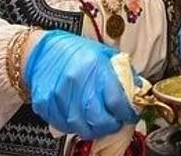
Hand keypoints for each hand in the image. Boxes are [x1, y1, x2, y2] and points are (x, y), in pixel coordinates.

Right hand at [23, 30, 138, 139]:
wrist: (43, 51)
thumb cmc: (75, 51)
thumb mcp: (104, 54)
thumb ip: (122, 73)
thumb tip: (138, 90)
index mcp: (95, 67)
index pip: (116, 101)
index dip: (127, 113)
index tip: (130, 115)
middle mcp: (76, 82)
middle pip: (99, 119)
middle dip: (111, 125)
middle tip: (115, 122)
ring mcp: (59, 94)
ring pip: (80, 127)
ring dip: (93, 128)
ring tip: (98, 122)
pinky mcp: (45, 104)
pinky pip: (63, 125)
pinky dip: (74, 126)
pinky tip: (80, 118)